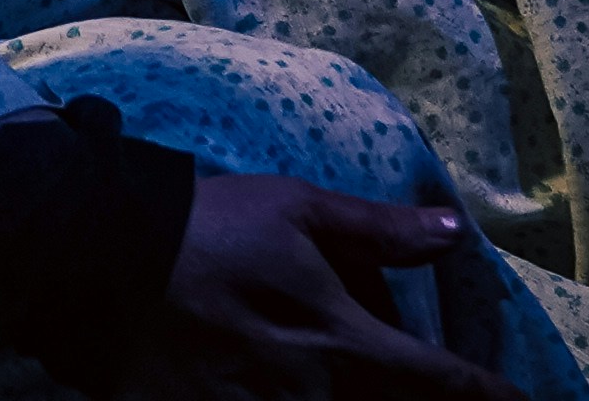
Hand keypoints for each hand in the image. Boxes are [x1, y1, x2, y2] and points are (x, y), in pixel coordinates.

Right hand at [118, 176, 507, 400]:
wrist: (99, 261)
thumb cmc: (208, 227)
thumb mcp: (296, 208)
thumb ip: (378, 230)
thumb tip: (455, 233)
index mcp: (343, 341)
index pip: (442, 383)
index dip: (489, 396)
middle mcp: (315, 395)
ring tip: (361, 395)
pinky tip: (307, 400)